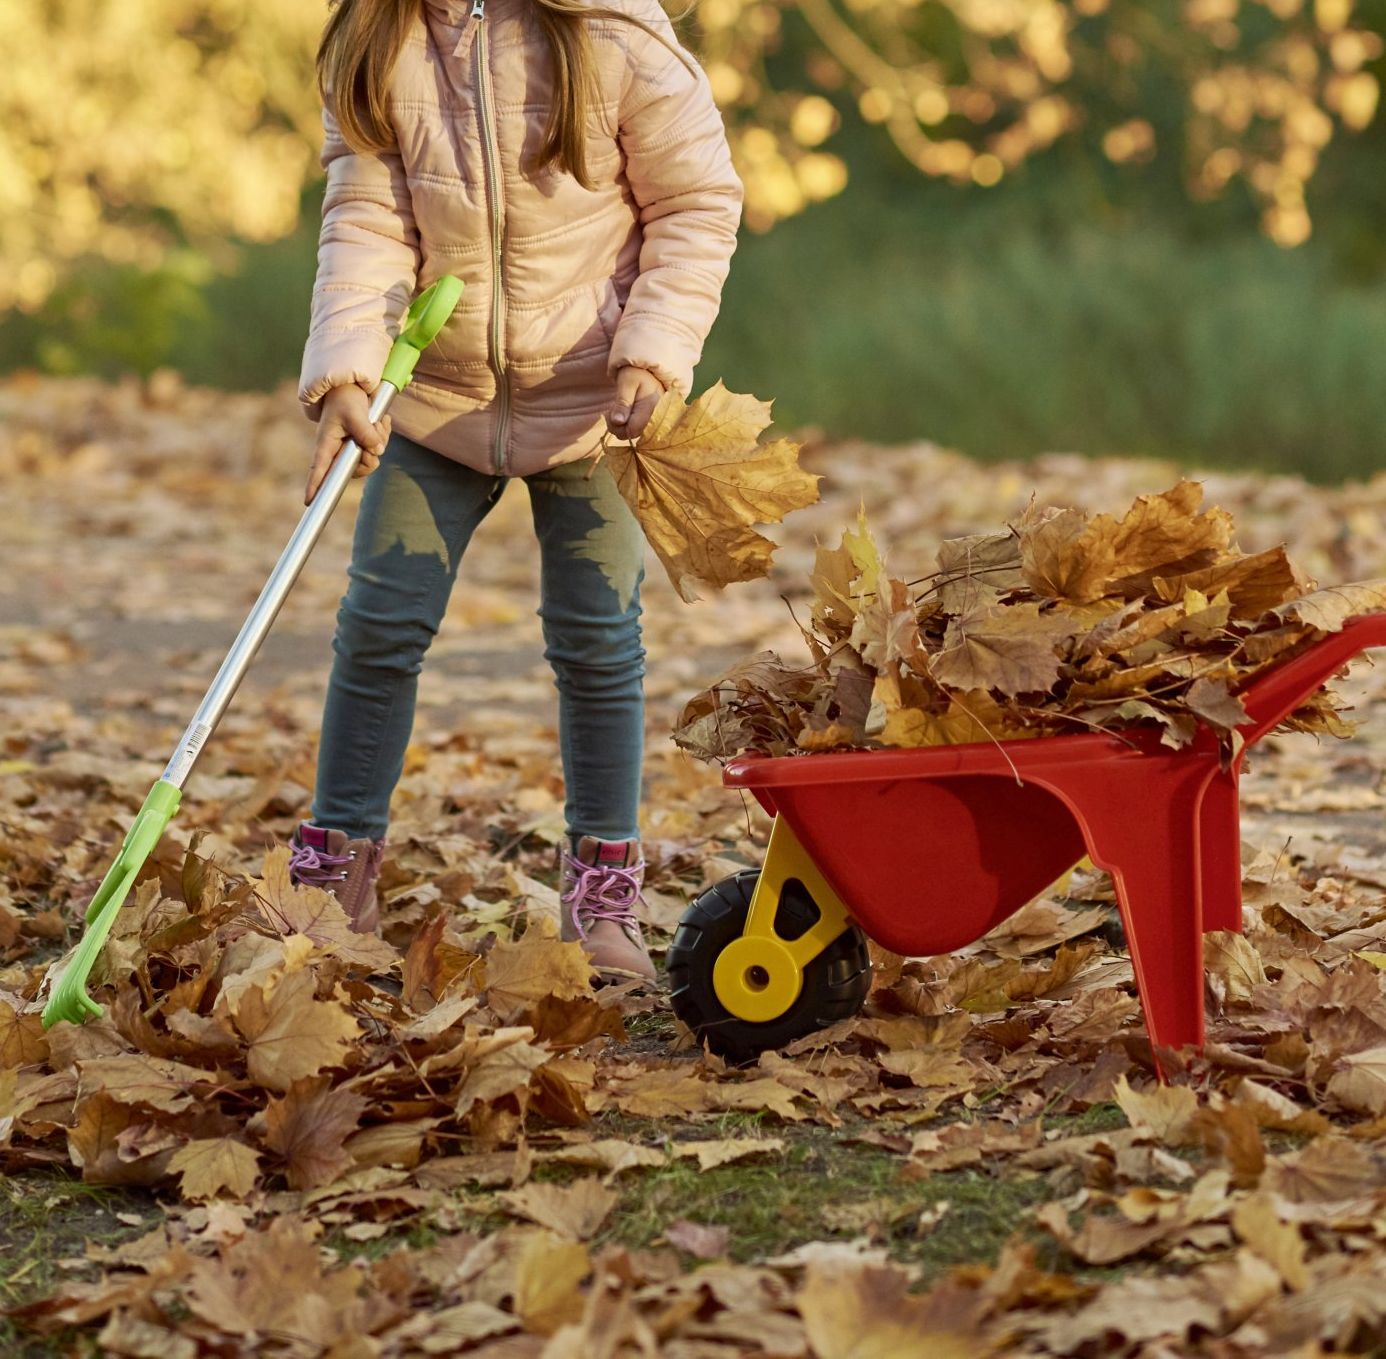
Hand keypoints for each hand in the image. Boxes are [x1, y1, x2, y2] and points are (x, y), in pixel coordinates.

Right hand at [305, 384, 390, 504]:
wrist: (351, 387)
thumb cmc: (345, 398)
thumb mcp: (354, 412)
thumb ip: (365, 432)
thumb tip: (377, 450)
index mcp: (326, 444)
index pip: (319, 469)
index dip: (314, 485)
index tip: (308, 501)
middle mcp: (337, 450)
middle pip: (356, 470)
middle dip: (371, 457)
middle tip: (375, 432)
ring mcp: (350, 449)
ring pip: (371, 460)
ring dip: (380, 440)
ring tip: (376, 421)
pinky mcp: (362, 444)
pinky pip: (378, 449)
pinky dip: (383, 435)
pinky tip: (380, 421)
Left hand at [606, 366, 666, 440]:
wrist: (647, 370)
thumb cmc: (636, 373)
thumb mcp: (626, 384)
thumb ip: (622, 402)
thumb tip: (618, 421)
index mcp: (651, 409)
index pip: (632, 430)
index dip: (617, 426)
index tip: (609, 413)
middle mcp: (655, 419)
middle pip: (632, 434)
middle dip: (617, 426)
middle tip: (612, 410)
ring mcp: (652, 421)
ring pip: (632, 434)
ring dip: (620, 425)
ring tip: (618, 409)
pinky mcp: (649, 422)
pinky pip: (635, 430)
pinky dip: (626, 424)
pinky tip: (624, 413)